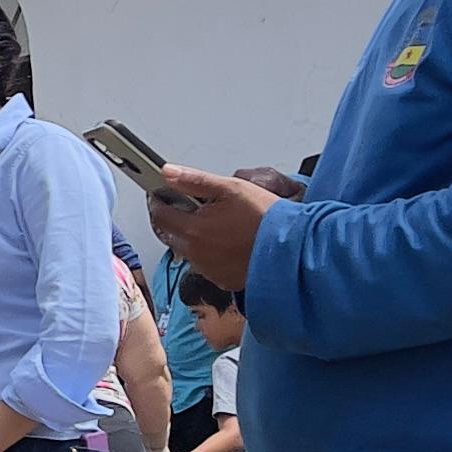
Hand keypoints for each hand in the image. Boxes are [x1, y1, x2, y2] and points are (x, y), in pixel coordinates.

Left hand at [146, 165, 278, 288]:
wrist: (294, 250)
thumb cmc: (267, 218)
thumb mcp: (231, 188)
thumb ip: (194, 180)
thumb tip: (167, 172)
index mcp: (193, 230)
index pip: (159, 214)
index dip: (156, 199)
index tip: (158, 191)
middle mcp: (196, 253)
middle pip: (168, 233)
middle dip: (168, 217)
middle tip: (180, 204)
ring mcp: (208, 269)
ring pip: (185, 249)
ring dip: (188, 235)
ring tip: (208, 221)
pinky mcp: (222, 279)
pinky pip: (204, 264)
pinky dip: (206, 251)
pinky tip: (222, 240)